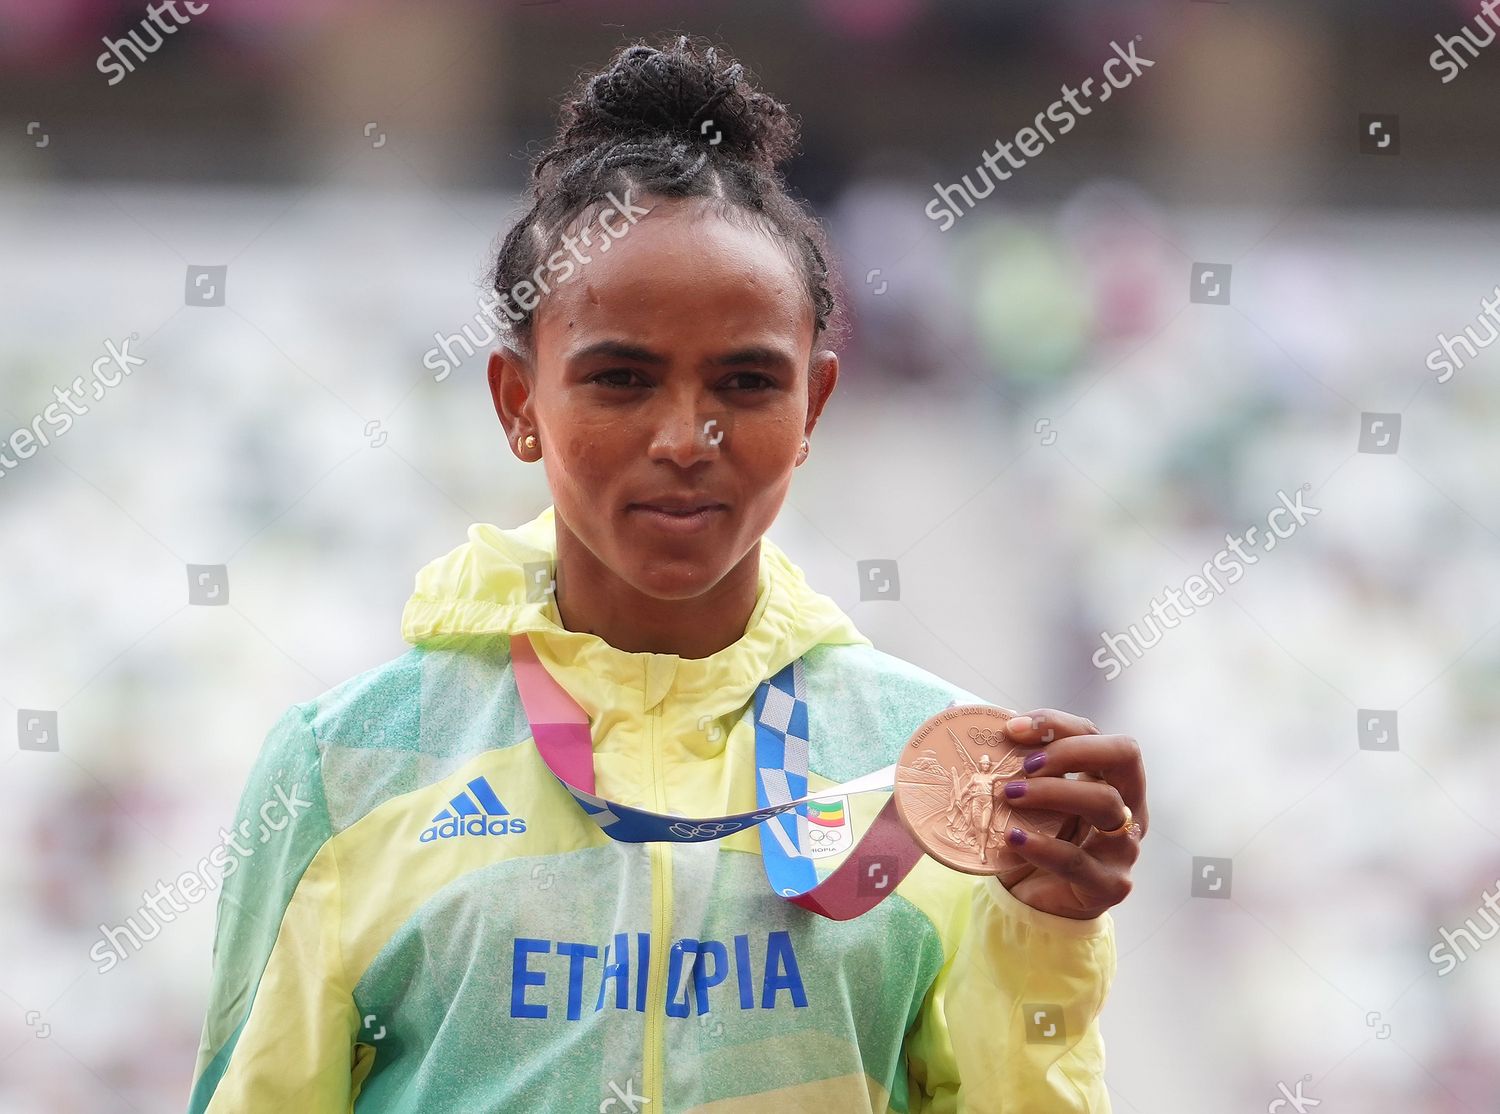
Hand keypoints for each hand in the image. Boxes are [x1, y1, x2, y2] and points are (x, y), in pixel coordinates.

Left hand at [995, 709, 1145, 919]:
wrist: (1038, 902)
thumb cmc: (1036, 838)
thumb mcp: (1027, 796)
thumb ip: (1009, 758)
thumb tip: (953, 708)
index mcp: (1111, 778)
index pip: (1096, 733)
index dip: (1056, 724)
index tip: (1011, 728)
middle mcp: (1127, 805)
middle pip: (1123, 755)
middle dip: (1071, 750)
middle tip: (1024, 765)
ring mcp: (1124, 846)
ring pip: (1105, 803)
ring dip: (1053, 792)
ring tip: (1010, 795)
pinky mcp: (1109, 884)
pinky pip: (1078, 860)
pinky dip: (1042, 846)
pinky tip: (1012, 838)